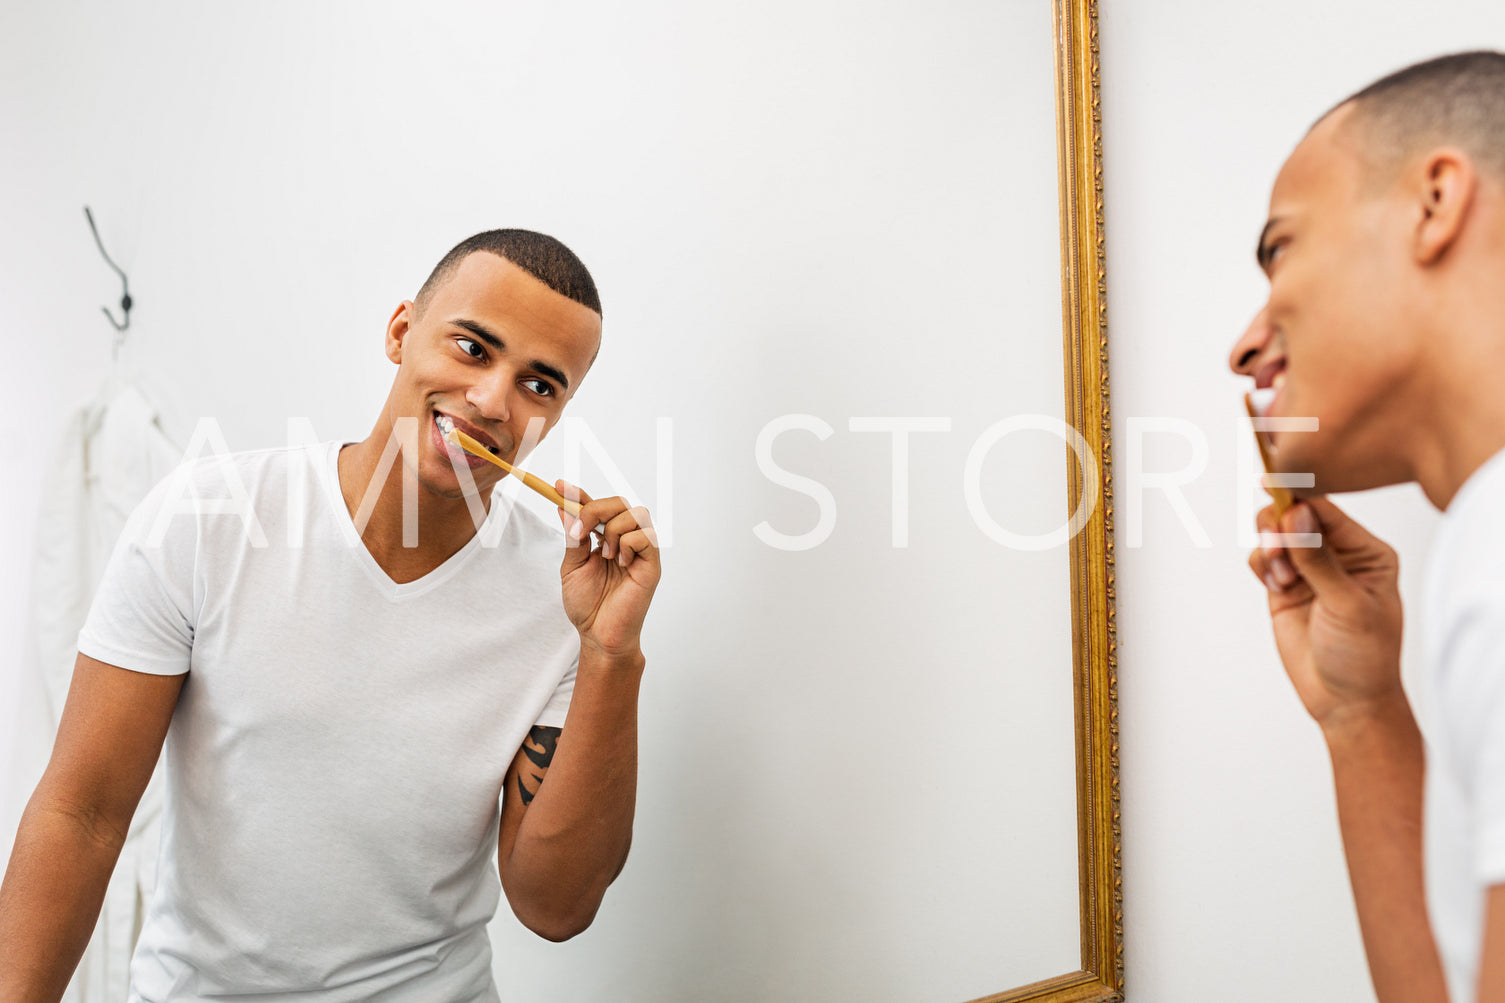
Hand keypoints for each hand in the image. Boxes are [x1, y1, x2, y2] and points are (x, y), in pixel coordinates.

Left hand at [555, 482, 660, 658]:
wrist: (598, 635)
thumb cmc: (588, 606)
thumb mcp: (572, 567)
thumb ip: (573, 537)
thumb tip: (563, 509)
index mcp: (605, 538)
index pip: (596, 507)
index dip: (578, 494)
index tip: (557, 486)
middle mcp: (625, 540)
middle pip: (619, 502)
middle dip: (595, 509)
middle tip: (580, 531)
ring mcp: (640, 550)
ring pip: (635, 514)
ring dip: (612, 530)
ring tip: (605, 555)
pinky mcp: (651, 563)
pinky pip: (644, 536)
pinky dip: (627, 544)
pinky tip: (620, 563)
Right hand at [1248, 498, 1404, 728]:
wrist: (1345, 700)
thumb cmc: (1363, 655)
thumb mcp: (1347, 604)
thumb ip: (1318, 558)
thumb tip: (1298, 511)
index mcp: (1367, 551)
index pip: (1328, 511)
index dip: (1299, 497)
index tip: (1273, 486)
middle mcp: (1338, 554)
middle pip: (1295, 514)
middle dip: (1279, 526)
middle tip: (1275, 547)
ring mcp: (1309, 570)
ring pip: (1274, 534)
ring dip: (1270, 549)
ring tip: (1281, 578)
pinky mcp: (1284, 587)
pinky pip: (1261, 558)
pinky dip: (1261, 566)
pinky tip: (1277, 588)